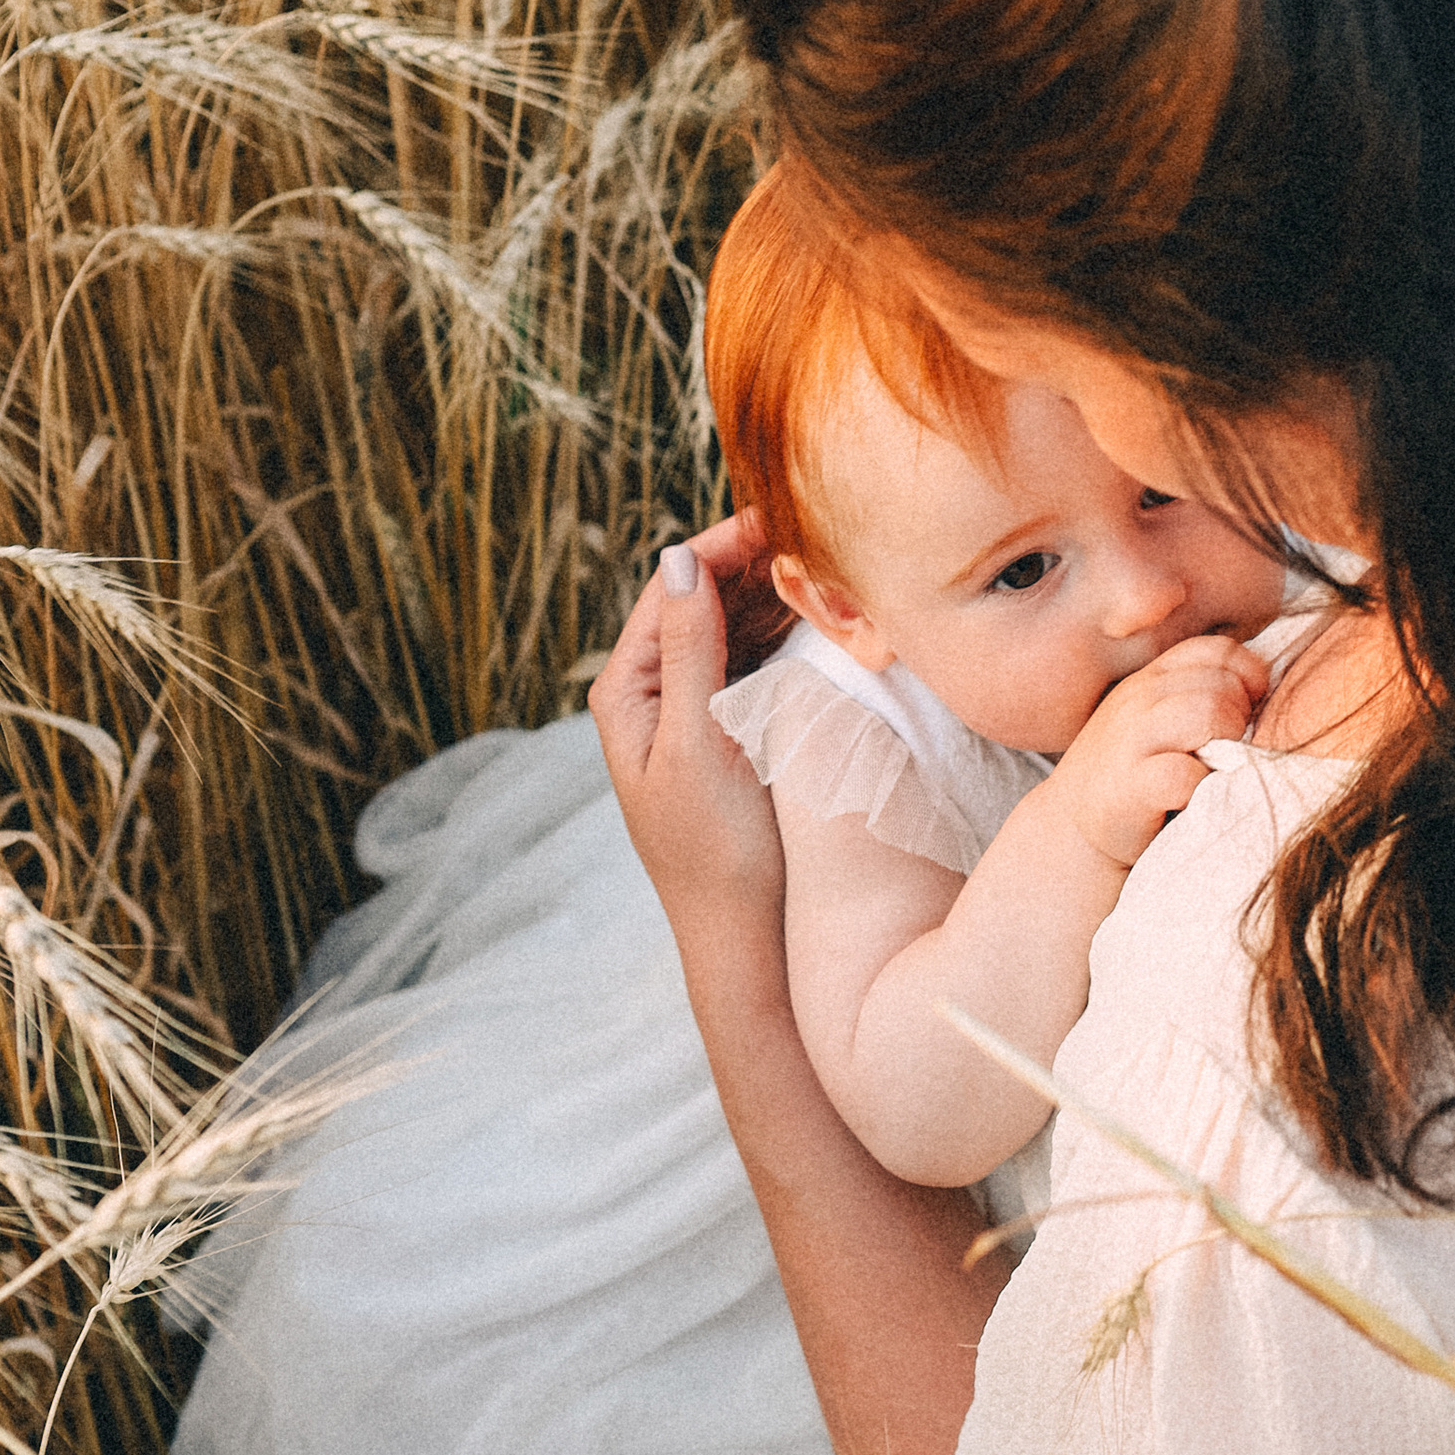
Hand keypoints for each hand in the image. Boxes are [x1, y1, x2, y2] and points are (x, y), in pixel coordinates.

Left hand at [590, 525, 785, 948]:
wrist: (744, 937)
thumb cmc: (715, 852)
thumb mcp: (698, 744)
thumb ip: (689, 652)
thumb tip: (677, 560)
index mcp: (626, 693)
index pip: (670, 591)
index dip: (720, 547)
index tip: (776, 516)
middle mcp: (653, 695)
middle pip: (701, 603)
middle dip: (753, 564)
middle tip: (817, 530)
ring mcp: (694, 713)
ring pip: (733, 629)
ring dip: (774, 594)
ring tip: (827, 561)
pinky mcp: (731, 734)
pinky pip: (754, 663)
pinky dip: (786, 634)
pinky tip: (822, 614)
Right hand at [1045, 633, 1270, 867]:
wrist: (1077, 827)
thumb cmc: (1136, 771)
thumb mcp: (1160, 719)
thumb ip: (1200, 695)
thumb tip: (1267, 689)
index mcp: (1152, 678)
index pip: (1216, 650)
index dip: (1248, 676)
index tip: (1249, 712)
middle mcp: (1139, 699)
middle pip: (1220, 682)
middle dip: (1239, 718)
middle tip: (1229, 750)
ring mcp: (1131, 740)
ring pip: (1207, 714)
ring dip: (1226, 746)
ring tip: (1216, 768)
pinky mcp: (1130, 787)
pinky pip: (1185, 773)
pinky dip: (1202, 786)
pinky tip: (1197, 796)